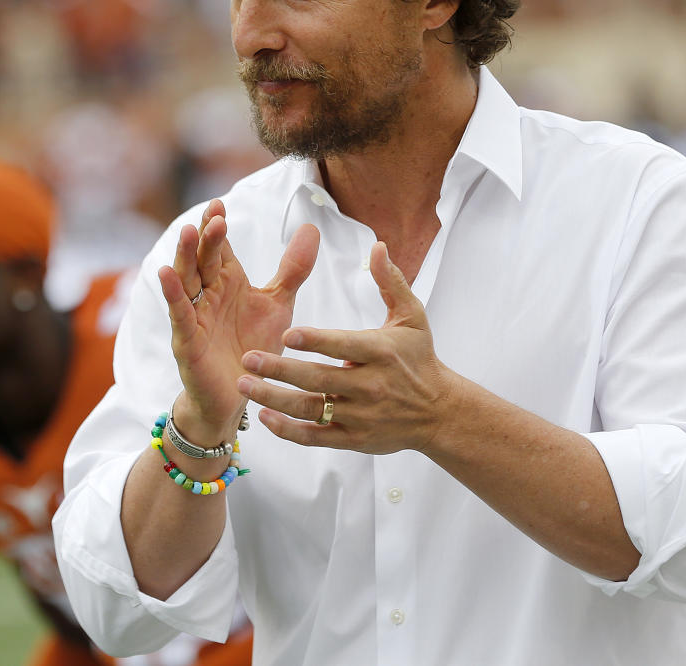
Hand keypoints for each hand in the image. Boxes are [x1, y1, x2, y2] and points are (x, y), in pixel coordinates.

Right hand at [158, 199, 319, 441]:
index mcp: (228, 282)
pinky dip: (173, 294)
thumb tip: (312, 227)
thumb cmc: (255, 347)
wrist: (242, 394)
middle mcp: (208, 294)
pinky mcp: (186, 340)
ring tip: (188, 233)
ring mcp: (195, 316)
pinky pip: (178, 313)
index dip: (217, 227)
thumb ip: (293, 269)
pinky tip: (166, 273)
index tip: (220, 205)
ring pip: (187, 280)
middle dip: (206, 238)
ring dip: (185, 257)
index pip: (219, 248)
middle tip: (213, 217)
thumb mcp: (279, 304)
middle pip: (203, 259)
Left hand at [236, 241, 463, 453]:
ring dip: (274, 398)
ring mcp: (361, 416)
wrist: (440, 412)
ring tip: (245, 384)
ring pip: (311, 409)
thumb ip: (390, 282)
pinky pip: (315, 437)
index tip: (286, 334)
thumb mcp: (412, 316)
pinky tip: (263, 416)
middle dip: (280, 370)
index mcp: (381, 352)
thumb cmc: (419, 358)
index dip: (316, 341)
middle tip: (248, 358)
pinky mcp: (354, 439)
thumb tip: (378, 246)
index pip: (343, 345)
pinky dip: (288, 430)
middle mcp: (370, 386)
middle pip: (319, 379)